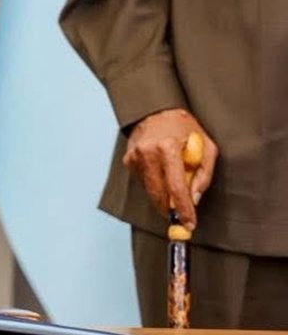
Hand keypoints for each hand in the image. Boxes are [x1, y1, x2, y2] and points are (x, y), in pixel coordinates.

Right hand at [123, 108, 217, 228]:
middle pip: (158, 193)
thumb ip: (203, 174)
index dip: (183, 208)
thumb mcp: (206, 147)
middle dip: (170, 208)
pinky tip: (160, 169)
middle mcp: (147, 152)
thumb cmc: (185, 128)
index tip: (189, 223)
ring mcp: (135, 156)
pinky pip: (143, 181)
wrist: (156, 110)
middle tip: (181, 216)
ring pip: (150, 189)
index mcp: (168, 147)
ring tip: (173, 177)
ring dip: (163, 193)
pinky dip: (154, 182)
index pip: (176, 186)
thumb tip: (194, 199)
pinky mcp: (128, 160)